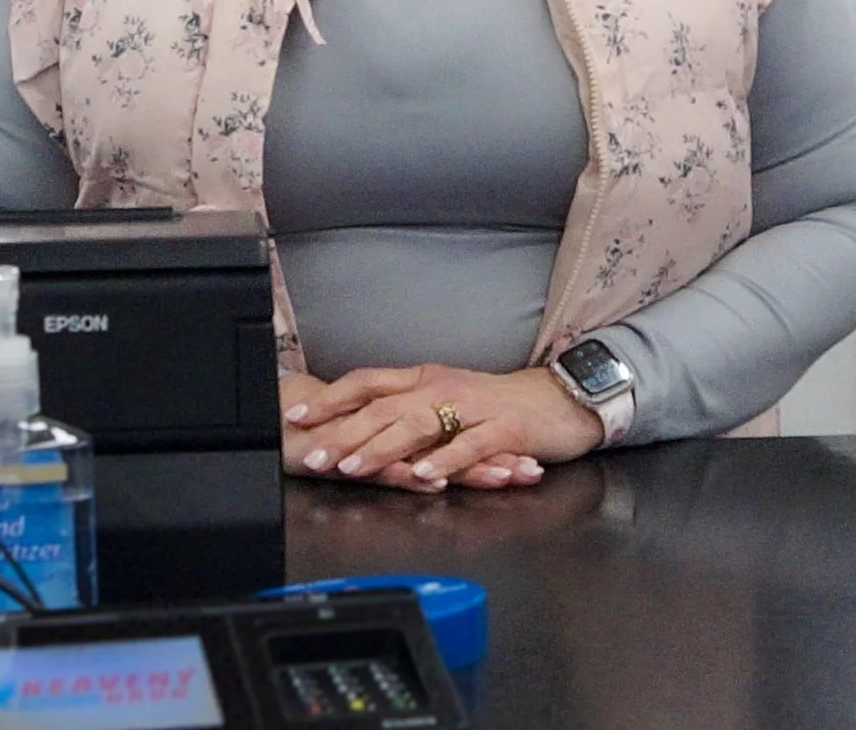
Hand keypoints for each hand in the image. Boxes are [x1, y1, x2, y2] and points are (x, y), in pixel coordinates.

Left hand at [285, 365, 601, 491]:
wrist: (560, 401)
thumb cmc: (497, 407)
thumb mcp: (444, 403)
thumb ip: (405, 415)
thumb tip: (355, 431)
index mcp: (423, 379)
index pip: (366, 383)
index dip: (330, 399)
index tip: (295, 417)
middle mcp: (442, 386)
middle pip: (384, 407)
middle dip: (344, 433)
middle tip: (313, 456)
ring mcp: (474, 406)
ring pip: (419, 423)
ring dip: (382, 447)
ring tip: (353, 467)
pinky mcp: (504, 427)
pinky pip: (470, 444)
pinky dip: (444, 460)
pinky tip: (424, 476)